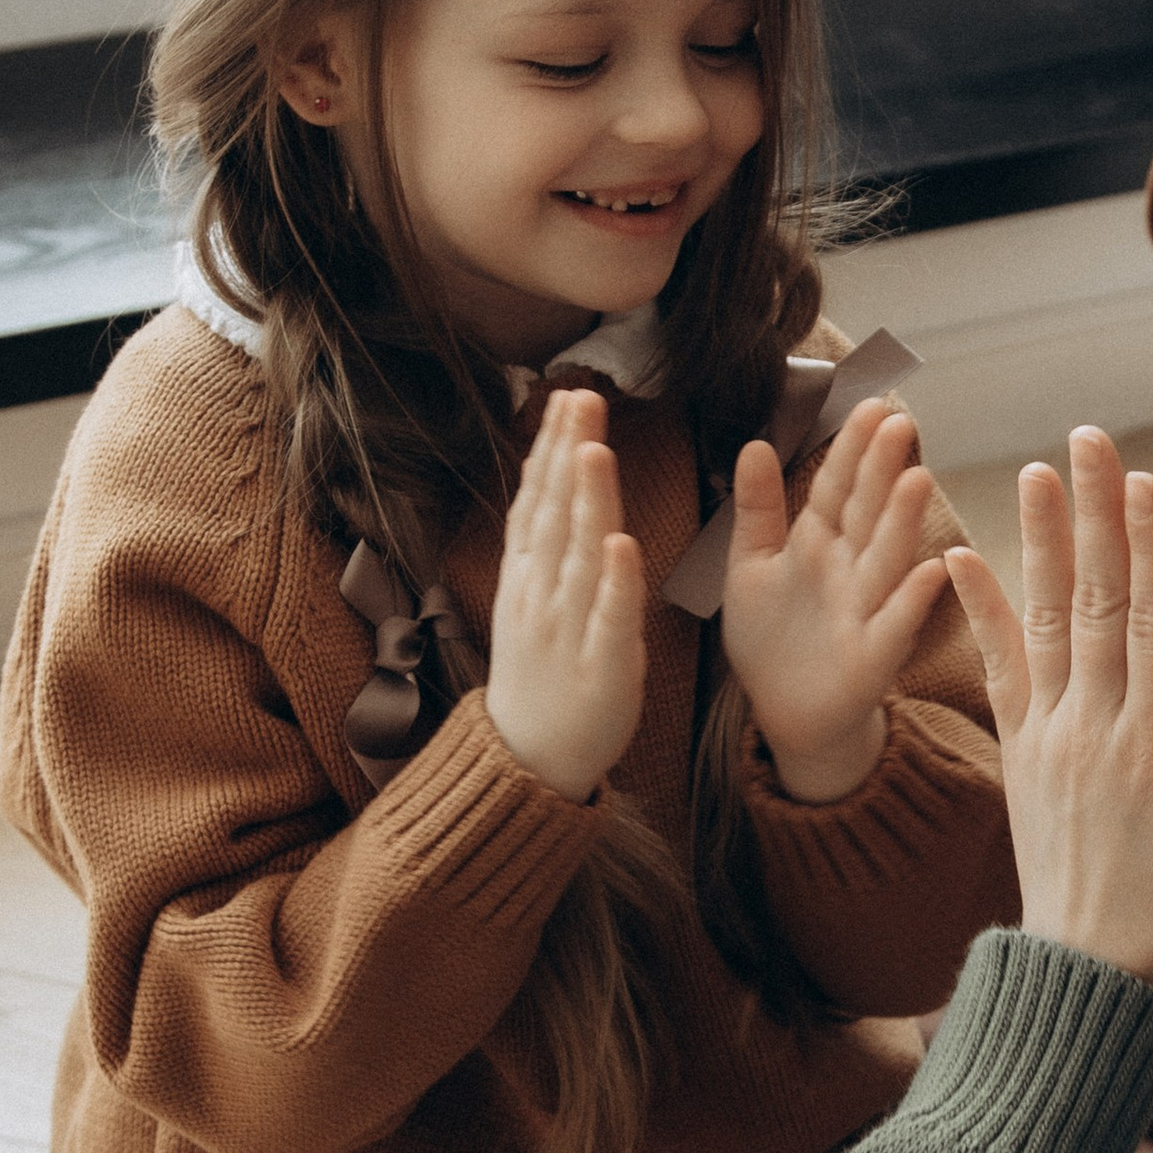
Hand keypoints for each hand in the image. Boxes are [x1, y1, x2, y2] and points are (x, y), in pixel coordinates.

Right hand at [484, 388, 646, 801]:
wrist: (527, 757)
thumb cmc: (541, 670)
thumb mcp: (530, 597)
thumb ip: (544, 539)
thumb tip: (552, 473)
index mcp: (528, 575)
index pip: (538, 499)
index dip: (550, 447)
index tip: (567, 395)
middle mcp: (542, 593)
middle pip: (556, 512)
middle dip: (568, 453)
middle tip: (582, 397)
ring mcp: (569, 628)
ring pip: (580, 555)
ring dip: (588, 502)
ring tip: (596, 451)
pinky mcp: (600, 665)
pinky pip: (609, 619)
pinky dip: (616, 583)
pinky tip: (624, 546)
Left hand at [723, 396, 949, 802]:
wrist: (785, 712)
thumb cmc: (771, 639)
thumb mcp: (749, 566)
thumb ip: (757, 508)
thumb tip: (756, 443)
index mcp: (817, 543)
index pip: (836, 486)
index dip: (850, 449)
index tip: (868, 405)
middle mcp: (848, 569)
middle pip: (865, 511)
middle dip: (881, 469)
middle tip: (897, 423)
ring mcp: (865, 608)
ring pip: (885, 558)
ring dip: (902, 521)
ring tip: (917, 479)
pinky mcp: (874, 654)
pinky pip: (895, 623)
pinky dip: (913, 599)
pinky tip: (932, 569)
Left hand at [943, 425, 1152, 1003]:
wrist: (1088, 987)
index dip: (1151, 549)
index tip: (1144, 481)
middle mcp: (1099, 731)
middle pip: (1099, 602)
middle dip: (1096, 515)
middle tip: (1086, 439)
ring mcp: (1053, 740)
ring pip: (1048, 622)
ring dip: (1044, 541)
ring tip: (1038, 469)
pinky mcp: (1023, 758)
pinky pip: (999, 670)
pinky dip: (980, 610)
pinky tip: (957, 557)